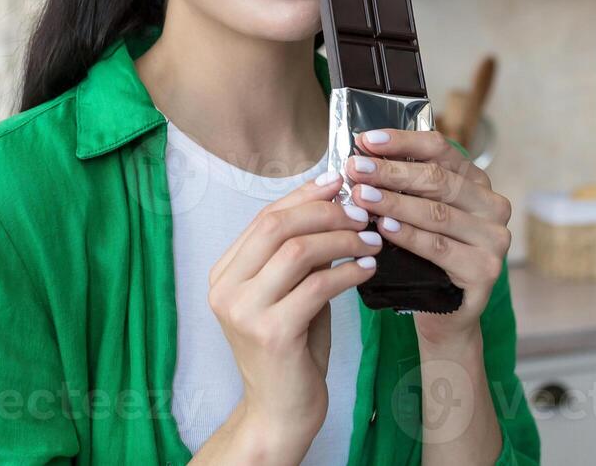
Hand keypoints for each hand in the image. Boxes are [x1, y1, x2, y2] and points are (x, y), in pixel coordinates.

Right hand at [203, 171, 380, 458]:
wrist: (281, 412)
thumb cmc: (291, 351)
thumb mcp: (290, 293)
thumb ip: (300, 255)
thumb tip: (334, 204)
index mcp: (224, 274)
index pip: (264, 218)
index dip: (303, 195)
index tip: (338, 182)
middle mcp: (225, 289)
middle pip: (276, 226)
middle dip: (324, 212)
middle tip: (360, 213)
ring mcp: (244, 312)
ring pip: (296, 251)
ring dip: (340, 240)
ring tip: (370, 241)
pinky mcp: (271, 333)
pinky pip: (316, 286)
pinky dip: (347, 271)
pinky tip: (367, 269)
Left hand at [343, 128, 511, 345]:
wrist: (445, 312)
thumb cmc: (426, 256)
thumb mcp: (416, 213)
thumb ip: (402, 185)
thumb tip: (362, 154)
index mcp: (476, 182)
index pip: (440, 149)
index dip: (402, 142)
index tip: (365, 140)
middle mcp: (492, 205)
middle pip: (437, 179)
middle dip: (391, 172)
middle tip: (356, 169)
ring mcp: (494, 238)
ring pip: (437, 213)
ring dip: (394, 202)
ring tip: (362, 197)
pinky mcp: (485, 269)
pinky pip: (439, 247)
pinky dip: (409, 236)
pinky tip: (384, 228)